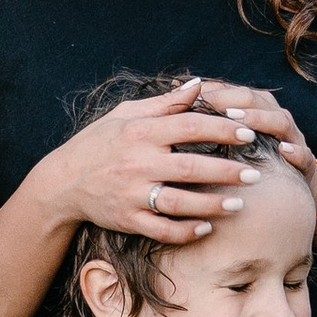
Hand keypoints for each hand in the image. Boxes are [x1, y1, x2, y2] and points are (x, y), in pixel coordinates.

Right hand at [46, 79, 258, 247]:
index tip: (248, 133)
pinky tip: (207, 228)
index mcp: (140, 132)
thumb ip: (165, 103)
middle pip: (190, 167)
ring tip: (239, 204)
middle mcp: (137, 163)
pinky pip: (161, 229)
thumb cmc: (98, 143)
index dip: (221, 129)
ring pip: (179, 203)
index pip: (189, 126)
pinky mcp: (127, 220)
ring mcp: (131, 194)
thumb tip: (199, 85)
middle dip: (226, 171)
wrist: (61, 183)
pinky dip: (185, 231)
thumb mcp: (125, 115)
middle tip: (255, 174)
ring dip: (212, 205)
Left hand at [191, 82, 313, 187]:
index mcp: (255, 109)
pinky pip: (304, 154)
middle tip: (209, 103)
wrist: (295, 190)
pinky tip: (284, 150)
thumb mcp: (229, 139)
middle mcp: (274, 117)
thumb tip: (176, 89)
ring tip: (239, 120)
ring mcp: (292, 138)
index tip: (190, 95)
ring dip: (260, 118)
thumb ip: (207, 116)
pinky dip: (295, 150)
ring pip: (279, 120)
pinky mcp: (305, 163)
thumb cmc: (254, 160)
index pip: (233, 91)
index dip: (213, 91)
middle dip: (232, 99)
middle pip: (255, 99)